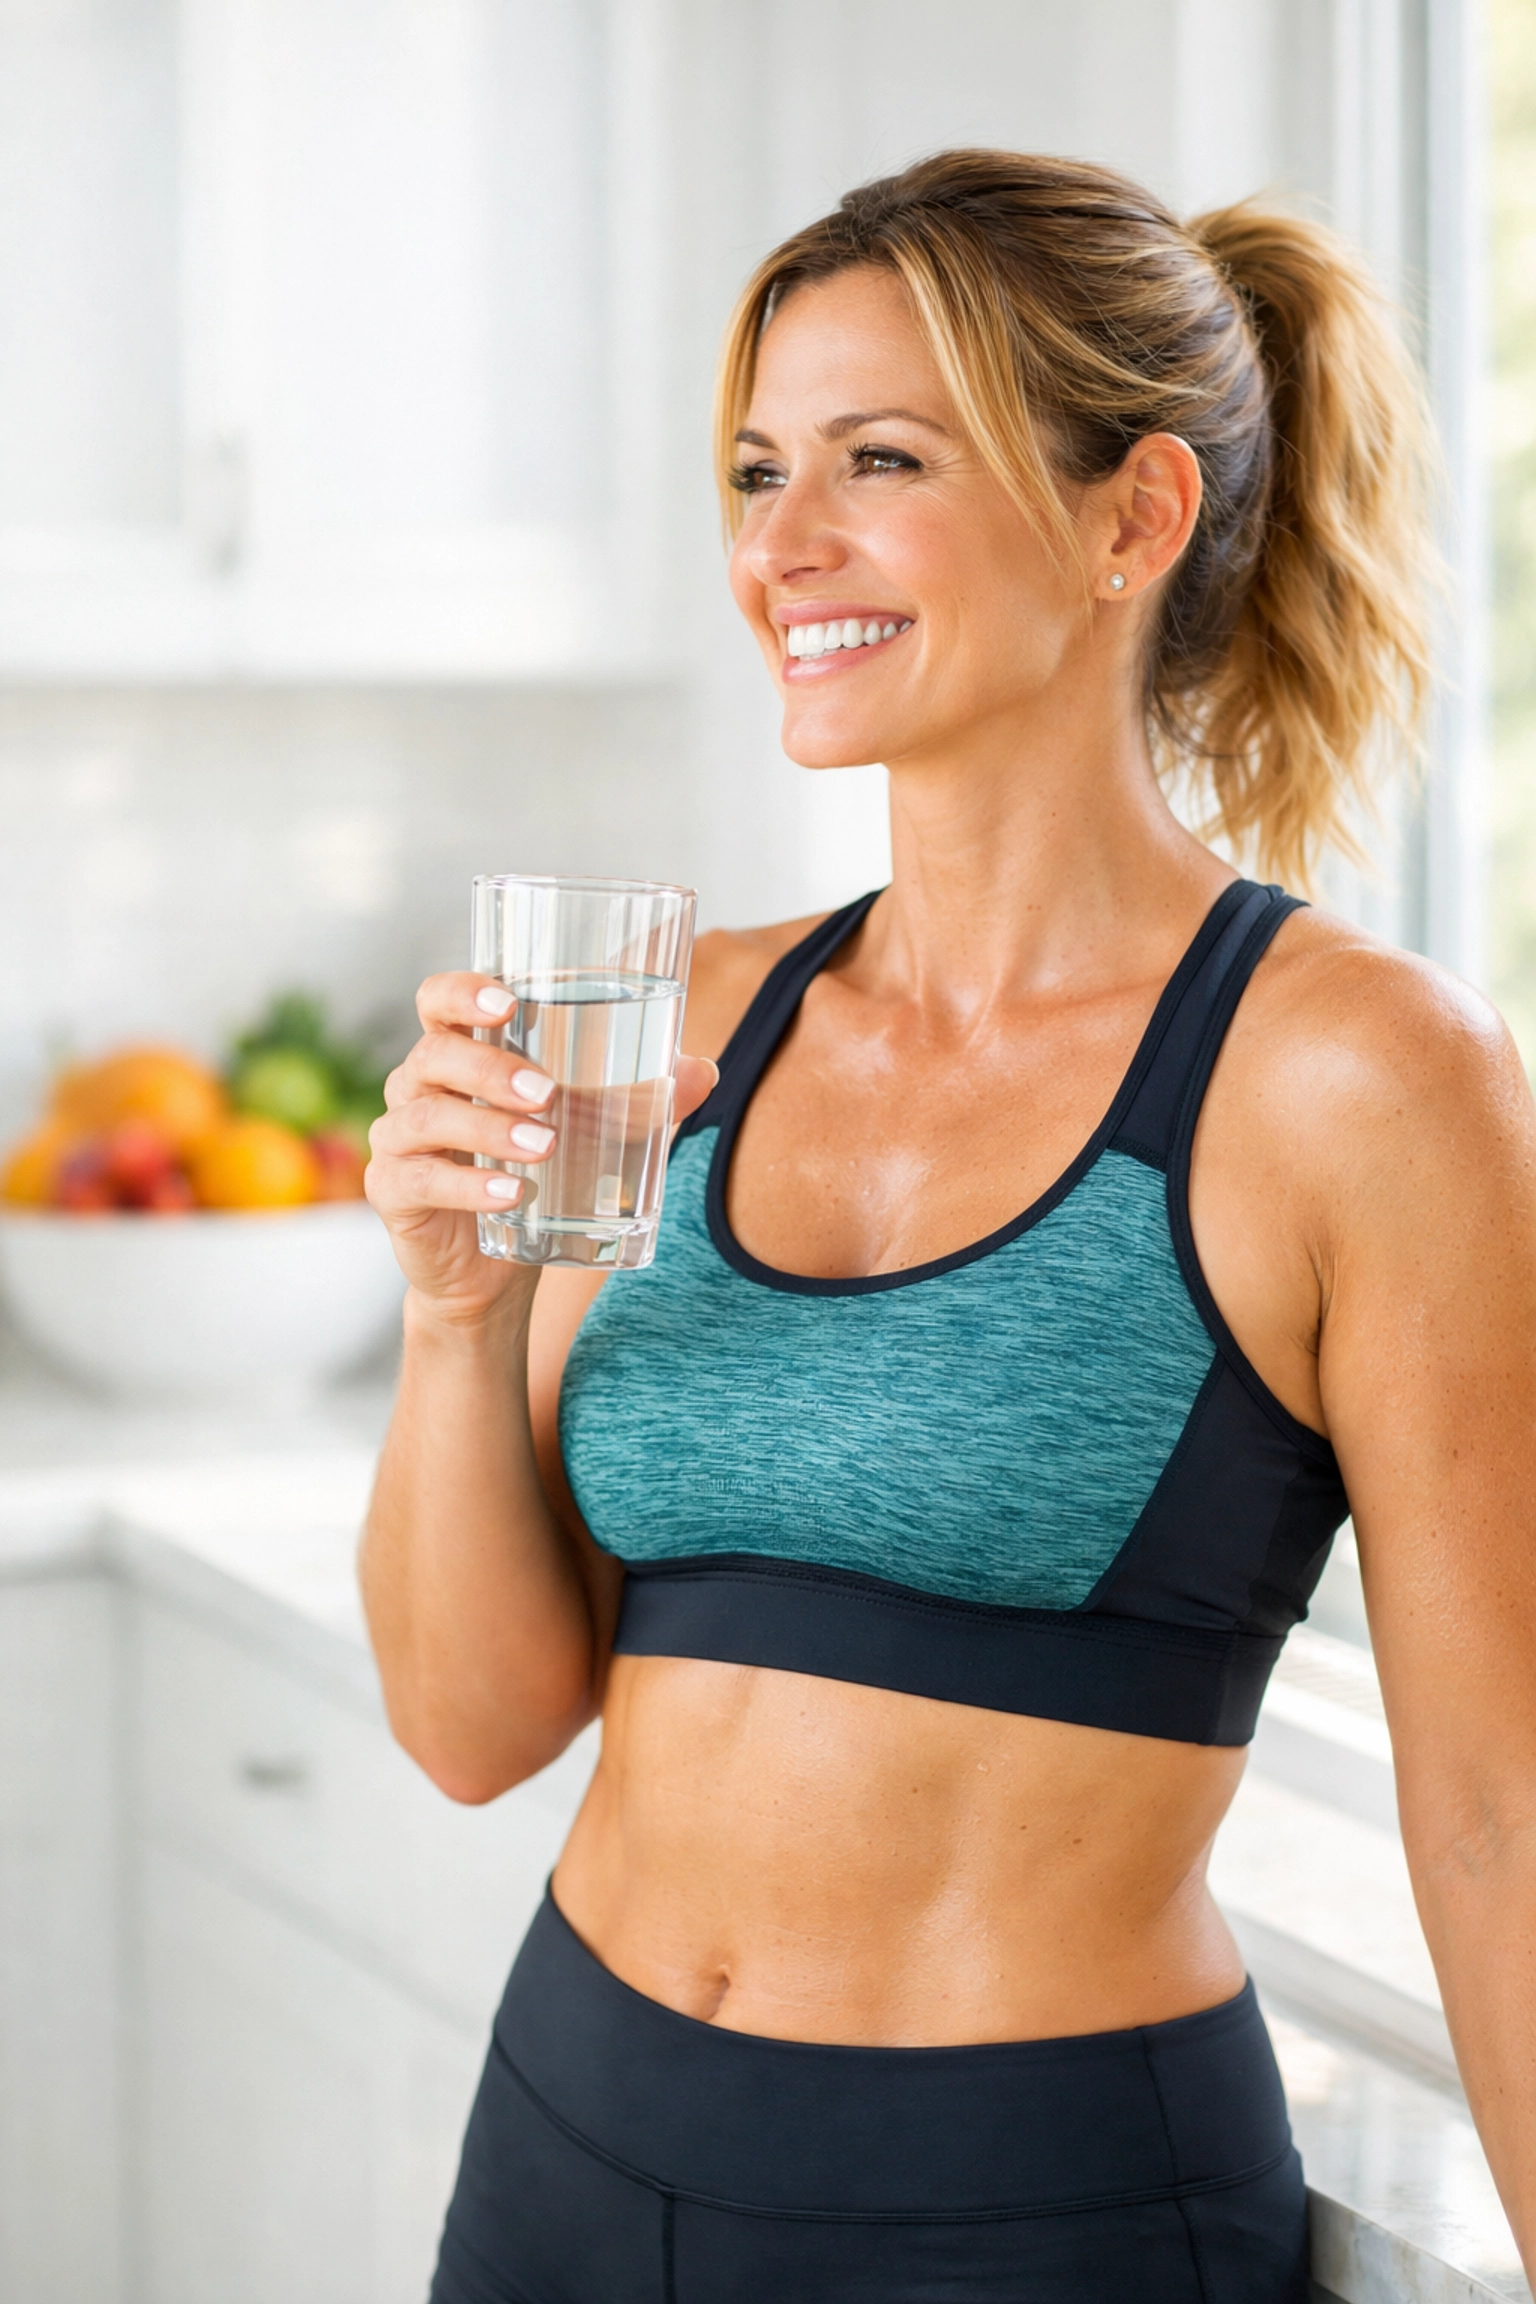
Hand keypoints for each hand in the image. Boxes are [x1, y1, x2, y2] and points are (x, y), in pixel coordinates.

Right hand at [366, 973, 717, 1324]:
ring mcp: (399, 1140)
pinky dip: (469, 1187)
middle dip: (491, 1070)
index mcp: (458, 1054)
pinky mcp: (394, 1194)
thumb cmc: (540, 1177)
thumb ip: (638, 1099)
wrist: (497, 1273)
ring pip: (427, 1117)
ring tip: (545, 1146)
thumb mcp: (590, 1133)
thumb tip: (703, 1070)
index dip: (462, 991)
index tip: (507, 1001)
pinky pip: (420, 1181)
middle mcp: (418, 1087)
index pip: (437, 1001)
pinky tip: (513, 1194)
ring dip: (488, 1128)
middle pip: (434, 1055)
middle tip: (548, 1093)